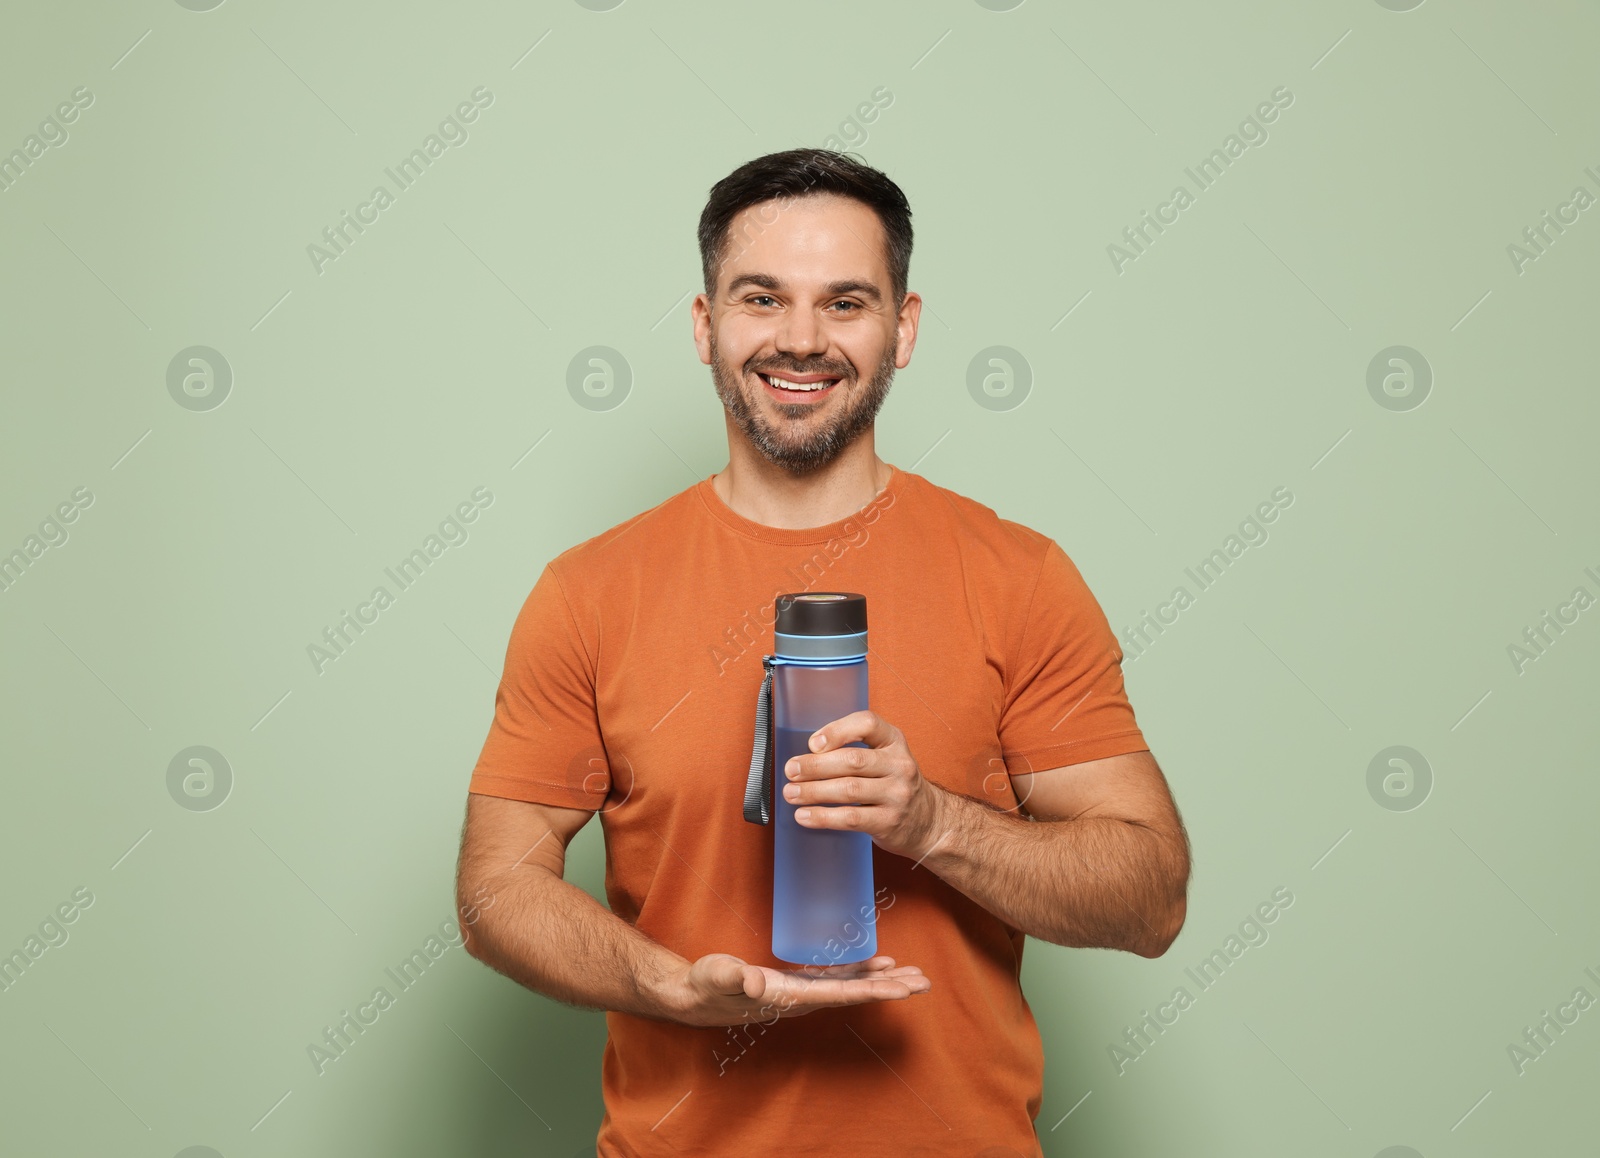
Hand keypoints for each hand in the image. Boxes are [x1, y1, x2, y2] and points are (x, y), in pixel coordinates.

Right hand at [661, 952, 930, 1027]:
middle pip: (856, 993)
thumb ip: (735, 978)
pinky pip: (836, 977)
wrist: (693, 994)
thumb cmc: (706, 984)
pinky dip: (859, 971)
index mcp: (791, 997)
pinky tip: (876, 964)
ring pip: (851, 986)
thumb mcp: (718, 976)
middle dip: (890, 987)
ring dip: (881, 980)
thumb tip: (754, 981)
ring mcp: (801, 991)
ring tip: (910, 973)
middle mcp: (803, 998)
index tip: (903, 988)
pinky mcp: (795, 982)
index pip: (842, 994)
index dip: (874, 990)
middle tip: (924, 980)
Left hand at [782, 710, 945, 859]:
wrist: (929, 821)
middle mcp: (899, 765)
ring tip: (791, 793)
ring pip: (849, 790)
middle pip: (852, 760)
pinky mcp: (889, 821)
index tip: (813, 743)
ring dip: (814, 791)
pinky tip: (804, 816)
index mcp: (894, 741)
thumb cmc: (894, 784)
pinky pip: (851, 818)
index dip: (837, 730)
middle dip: (815, 765)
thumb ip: (854, 750)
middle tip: (791, 770)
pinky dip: (823, 817)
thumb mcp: (885, 757)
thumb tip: (806, 756)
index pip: (867, 724)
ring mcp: (897, 794)